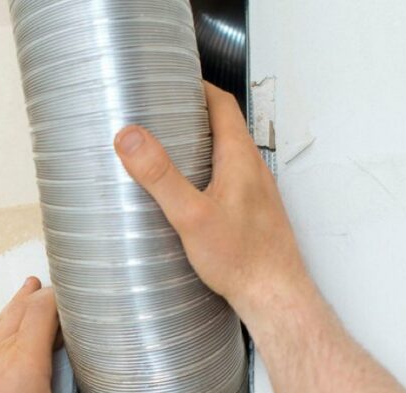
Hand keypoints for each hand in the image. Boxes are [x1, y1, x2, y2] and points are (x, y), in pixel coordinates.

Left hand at [0, 277, 153, 392]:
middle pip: (27, 306)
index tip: (89, 289)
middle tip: (78, 291)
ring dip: (26, 301)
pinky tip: (12, 323)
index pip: (44, 308)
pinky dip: (10, 318)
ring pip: (7, 316)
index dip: (66, 294)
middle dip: (53, 295)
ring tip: (41, 287)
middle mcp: (1, 354)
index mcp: (23, 363)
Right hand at [113, 82, 315, 339]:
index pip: (222, 104)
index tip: (175, 84)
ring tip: (170, 158)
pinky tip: (191, 202)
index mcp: (240, 158)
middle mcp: (253, 171)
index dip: (199, 89)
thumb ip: (160, 176)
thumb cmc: (241, 259)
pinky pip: (231, 185)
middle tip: (162, 119)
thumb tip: (130, 137)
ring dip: (202, 151)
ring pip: (228, 159)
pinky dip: (209, 179)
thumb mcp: (190, 216)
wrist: (274, 296)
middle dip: (194, 119)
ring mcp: (257, 195)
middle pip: (225, 129)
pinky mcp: (254, 217)